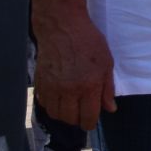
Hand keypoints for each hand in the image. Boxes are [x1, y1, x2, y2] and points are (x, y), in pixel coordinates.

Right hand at [32, 10, 116, 130]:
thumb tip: (110, 109)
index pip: (88, 117)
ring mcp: (52, 87)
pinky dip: (51, 105)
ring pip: (55, 114)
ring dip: (64, 114)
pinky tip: (59, 97)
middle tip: (82, 111)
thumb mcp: (106, 63)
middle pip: (70, 119)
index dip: (90, 123)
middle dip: (78, 119)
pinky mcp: (40, 83)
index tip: (91, 121)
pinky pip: (44, 103)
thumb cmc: (89, 42)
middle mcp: (68, 90)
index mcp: (88, 86)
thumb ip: (107, 88)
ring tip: (71, 105)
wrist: (62, 27)